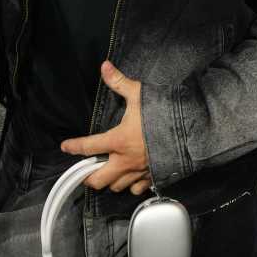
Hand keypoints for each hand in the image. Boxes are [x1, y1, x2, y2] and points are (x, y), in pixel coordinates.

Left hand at [60, 61, 151, 194]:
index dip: (74, 146)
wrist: (190, 131)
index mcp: (118, 140)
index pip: (88, 146)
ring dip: (110, 181)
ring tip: (109, 171)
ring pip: (116, 187)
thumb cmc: (163, 112)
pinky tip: (131, 177)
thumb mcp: (139, 93)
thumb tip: (104, 66)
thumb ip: (119, 82)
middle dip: (88, 177)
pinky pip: (136, 190)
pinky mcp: (152, 177)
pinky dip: (131, 186)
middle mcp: (125, 161)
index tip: (66, 146)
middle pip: (97, 180)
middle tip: (86, 169)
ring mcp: (139, 172)